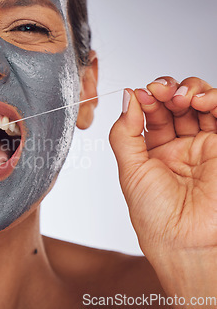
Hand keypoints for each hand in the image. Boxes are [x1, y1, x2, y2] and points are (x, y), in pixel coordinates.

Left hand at [110, 77, 216, 297]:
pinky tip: (199, 100)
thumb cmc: (157, 217)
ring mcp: (203, 147)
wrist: (187, 243)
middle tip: (158, 91)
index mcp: (152, 152)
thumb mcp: (130, 170)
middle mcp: (179, 147)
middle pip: (175, 104)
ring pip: (200, 104)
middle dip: (165, 90)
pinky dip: (213, 100)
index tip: (138, 94)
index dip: (145, 99)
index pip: (150, 114)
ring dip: (189, 91)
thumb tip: (126, 98)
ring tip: (178, 97)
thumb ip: (125, 132)